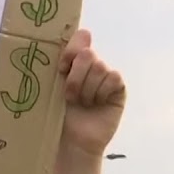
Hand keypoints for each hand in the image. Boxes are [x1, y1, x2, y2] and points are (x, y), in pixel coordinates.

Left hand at [57, 29, 126, 156]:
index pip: (80, 39)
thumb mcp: (55, 85)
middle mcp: (91, 66)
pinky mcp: (118, 89)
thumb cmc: (59, 114)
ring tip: (83, 103)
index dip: (71, 51)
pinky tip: (97, 104)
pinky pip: (112, 78)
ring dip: (87, 89)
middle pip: (88, 54)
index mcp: (74, 61)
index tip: (62, 68)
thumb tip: (84, 33)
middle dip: (76, 76)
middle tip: (70, 95)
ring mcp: (106, 77)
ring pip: (100, 67)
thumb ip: (65, 59)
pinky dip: (101, 92)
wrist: (72, 140)